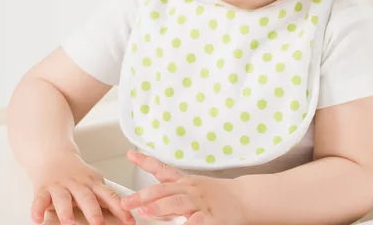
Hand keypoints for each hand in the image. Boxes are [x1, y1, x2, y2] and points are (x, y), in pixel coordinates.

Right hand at [29, 150, 135, 224]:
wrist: (53, 154)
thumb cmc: (75, 174)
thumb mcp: (92, 181)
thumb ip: (104, 197)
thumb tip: (125, 215)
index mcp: (92, 183)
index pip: (108, 195)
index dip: (119, 208)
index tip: (129, 220)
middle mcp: (76, 184)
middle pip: (86, 197)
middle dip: (92, 211)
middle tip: (98, 223)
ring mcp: (59, 186)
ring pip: (62, 198)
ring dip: (66, 211)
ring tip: (68, 223)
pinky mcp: (43, 189)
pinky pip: (39, 199)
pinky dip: (37, 209)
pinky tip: (37, 218)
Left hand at [121, 150, 244, 224]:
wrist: (244, 198)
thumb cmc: (214, 194)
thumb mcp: (191, 184)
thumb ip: (169, 184)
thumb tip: (146, 192)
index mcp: (184, 182)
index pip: (162, 169)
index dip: (145, 161)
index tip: (130, 155)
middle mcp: (191, 190)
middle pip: (165, 190)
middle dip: (144, 196)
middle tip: (128, 202)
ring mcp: (201, 203)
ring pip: (178, 203)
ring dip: (161, 207)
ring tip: (146, 212)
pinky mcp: (213, 218)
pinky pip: (199, 221)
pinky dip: (189, 223)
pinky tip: (181, 224)